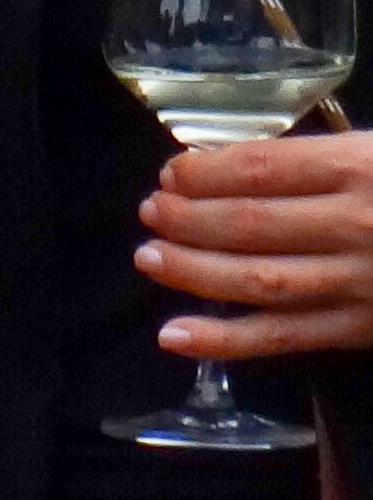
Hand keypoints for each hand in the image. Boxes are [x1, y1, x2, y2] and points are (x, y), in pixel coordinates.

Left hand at [139, 124, 372, 356]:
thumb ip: (322, 159)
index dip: (204, 172)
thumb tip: (233, 164)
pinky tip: (176, 335)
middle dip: (188, 218)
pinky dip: (226, 340)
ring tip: (149, 257)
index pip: (262, 168)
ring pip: (258, 280)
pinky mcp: (362, 329)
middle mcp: (356, 225)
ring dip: (193, 270)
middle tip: (150, 212)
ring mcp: (360, 282)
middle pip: (250, 223)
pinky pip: (286, 337)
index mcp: (361, 167)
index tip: (171, 172)